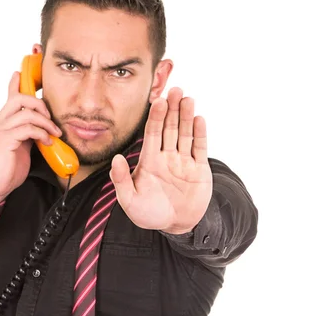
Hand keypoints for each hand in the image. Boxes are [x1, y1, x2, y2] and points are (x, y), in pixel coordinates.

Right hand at [0, 71, 61, 208]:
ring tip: (53, 133)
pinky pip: (27, 128)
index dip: (16, 83)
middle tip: (49, 117)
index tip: (21, 73)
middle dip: (39, 103)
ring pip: (26, 113)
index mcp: (1, 122)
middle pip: (18, 98)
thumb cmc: (5, 169)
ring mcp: (0, 130)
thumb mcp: (19, 147)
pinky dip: (41, 133)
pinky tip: (47, 142)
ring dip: (45, 122)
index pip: (9, 97)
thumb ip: (26, 134)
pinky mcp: (5, 141)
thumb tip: (41, 127)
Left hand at [109, 87, 212, 233]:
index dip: (155, 117)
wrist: (175, 226)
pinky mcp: (199, 169)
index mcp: (149, 160)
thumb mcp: (129, 200)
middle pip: (169, 128)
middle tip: (175, 89)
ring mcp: (183, 161)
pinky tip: (199, 118)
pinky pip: (199, 148)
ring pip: (185, 134)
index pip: (152, 133)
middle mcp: (167, 156)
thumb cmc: (149, 214)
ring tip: (187, 98)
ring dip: (186, 116)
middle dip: (172, 109)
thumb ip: (121, 180)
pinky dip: (200, 134)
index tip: (157, 100)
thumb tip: (115, 159)